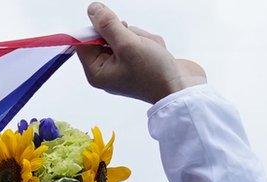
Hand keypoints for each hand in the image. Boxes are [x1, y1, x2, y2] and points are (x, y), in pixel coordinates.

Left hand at [79, 4, 203, 103]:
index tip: (116, 25)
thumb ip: (109, 25)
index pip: (84, 42)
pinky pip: (138, 42)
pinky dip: (149, 42)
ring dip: (141, 37)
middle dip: (126, 34)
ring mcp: (123, 66)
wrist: (182, 88)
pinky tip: (158, 51)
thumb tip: (92, 9)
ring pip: (125, 36)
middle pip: (106, 37)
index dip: (98, 29)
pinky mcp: (138, 61)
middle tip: (138, 43)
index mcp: (96, 72)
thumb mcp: (128, 44)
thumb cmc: (153, 72)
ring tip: (152, 50)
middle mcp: (106, 70)